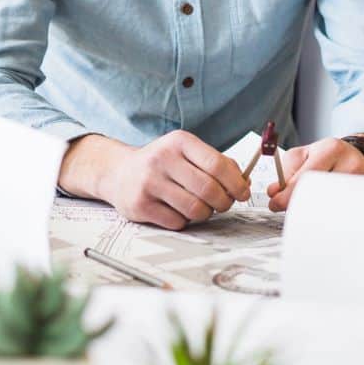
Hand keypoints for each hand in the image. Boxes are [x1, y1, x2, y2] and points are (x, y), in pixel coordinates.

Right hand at [103, 130, 251, 229]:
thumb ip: (215, 163)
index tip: (243, 192)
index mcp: (179, 142)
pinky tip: (177, 211)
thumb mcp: (186, 152)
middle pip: (209, 189)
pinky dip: (184, 221)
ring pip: (195, 209)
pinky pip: (177, 222)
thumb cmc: (161, 163)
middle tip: (223, 204)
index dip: (236, 183)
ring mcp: (149, 183)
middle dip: (223, 202)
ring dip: (205, 213)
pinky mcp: (140, 205)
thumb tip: (244, 183)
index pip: (217, 164)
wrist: (118, 172)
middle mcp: (162, 159)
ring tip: (200, 207)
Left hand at [266, 137, 363, 211]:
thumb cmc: (327, 156)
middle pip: (320, 194)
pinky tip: (325, 211)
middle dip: (301, 205)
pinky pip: (344, 213)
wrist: (356, 156)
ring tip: (309, 206)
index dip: (287, 195)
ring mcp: (362, 182)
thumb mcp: (303, 155)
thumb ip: (285, 171)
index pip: (306, 177)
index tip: (276, 204)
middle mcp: (350, 164)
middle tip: (291, 208)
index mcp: (331, 150)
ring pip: (332, 207)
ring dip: (315, 211)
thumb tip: (274, 192)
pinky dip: (330, 215)